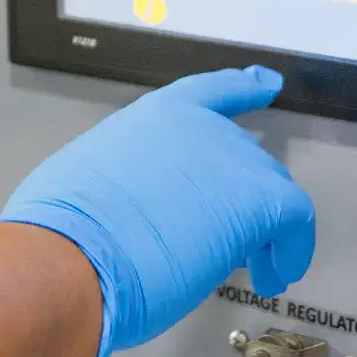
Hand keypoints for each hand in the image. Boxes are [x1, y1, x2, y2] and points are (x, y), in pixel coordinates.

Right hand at [0, 66, 315, 356]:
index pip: (208, 93)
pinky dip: (291, 250)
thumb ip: (124, 185)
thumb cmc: (61, 234)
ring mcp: (230, 161)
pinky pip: (294, 221)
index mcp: (151, 120)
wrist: (69, 259)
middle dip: (242, 199)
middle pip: (242, 156)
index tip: (265, 83)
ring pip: (270, 189)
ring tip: (257, 269)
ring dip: (263, 230)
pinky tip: (276, 274)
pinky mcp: (257, 201)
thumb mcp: (87, 184)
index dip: (242, 88)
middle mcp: (197, 129)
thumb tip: (128, 212)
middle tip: (233, 245)